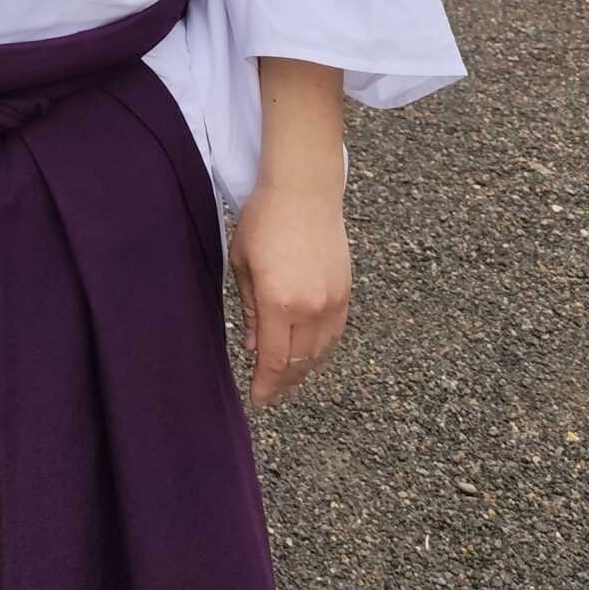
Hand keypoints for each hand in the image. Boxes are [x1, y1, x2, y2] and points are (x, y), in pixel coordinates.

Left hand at [229, 180, 351, 407]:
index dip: (266, 384)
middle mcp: (310, 308)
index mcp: (279, 302)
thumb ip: (247, 308)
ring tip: (288, 383)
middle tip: (271, 396)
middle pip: (299, 363)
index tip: (258, 399)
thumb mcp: (243, 264)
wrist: (304, 190)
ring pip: (320, 353)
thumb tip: (250, 343)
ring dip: (304, 372)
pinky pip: (335, 335)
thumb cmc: (264, 219)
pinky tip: (311, 358)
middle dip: (283, 383)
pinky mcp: (345, 293)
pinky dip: (322, 351)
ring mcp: (332, 302)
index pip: (274, 359)